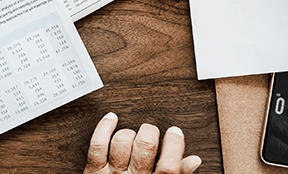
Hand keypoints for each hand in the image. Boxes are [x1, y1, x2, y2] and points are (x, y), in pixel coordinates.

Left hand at [83, 114, 201, 173]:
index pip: (169, 167)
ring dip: (129, 133)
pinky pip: (97, 144)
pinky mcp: (94, 171)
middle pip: (145, 147)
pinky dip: (104, 127)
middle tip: (151, 133)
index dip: (174, 145)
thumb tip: (194, 160)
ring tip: (132, 137)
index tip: (175, 132)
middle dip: (150, 132)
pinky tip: (111, 119)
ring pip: (121, 142)